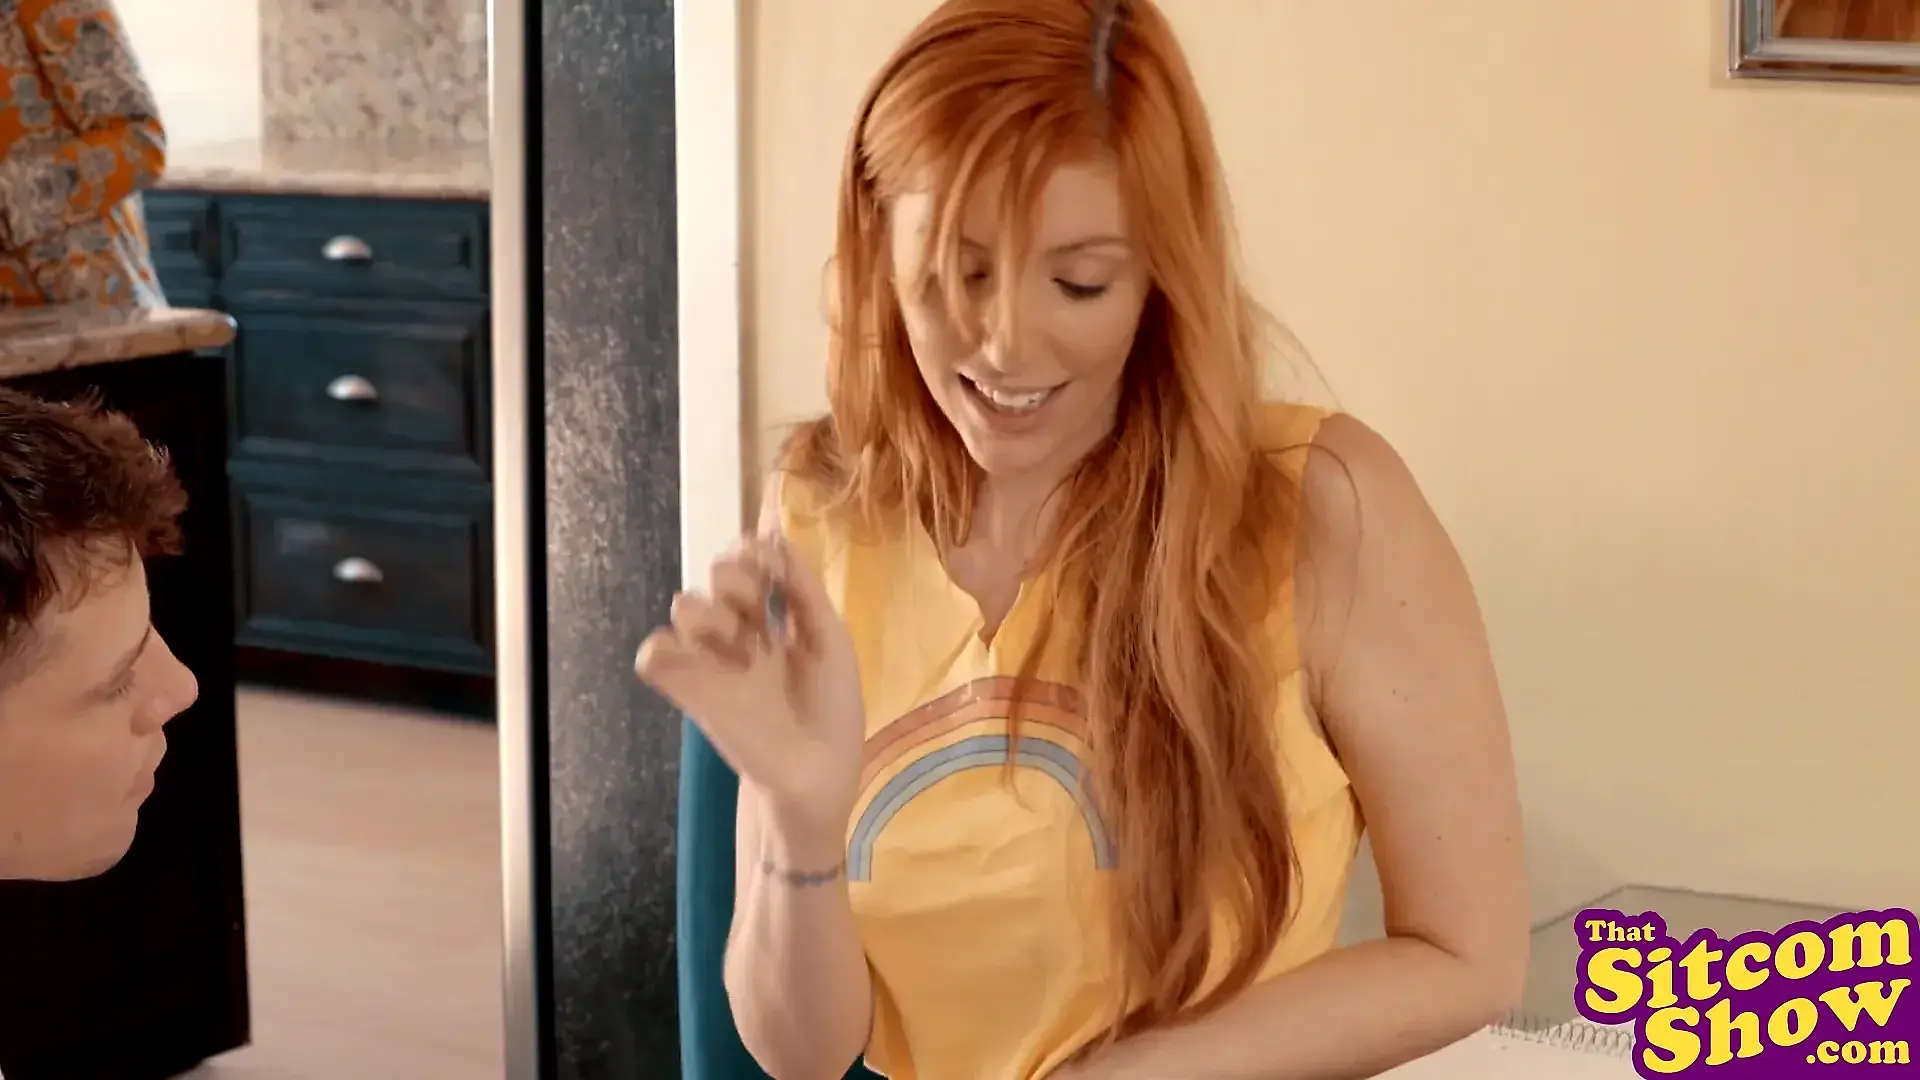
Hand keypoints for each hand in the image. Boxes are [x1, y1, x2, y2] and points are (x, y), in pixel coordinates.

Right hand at [634, 536, 865, 835]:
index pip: (750, 562)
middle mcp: (742, 631)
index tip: (768, 562)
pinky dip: (662, 648)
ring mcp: (714, 660)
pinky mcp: (690, 691)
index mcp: (777, 617)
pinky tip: (691, 660)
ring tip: (739, 648)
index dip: (753, 551)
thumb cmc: (833, 710)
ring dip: (708, 612)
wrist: (818, 773)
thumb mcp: (830, 643)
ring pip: (684, 605)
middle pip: (717, 573)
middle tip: (755, 606)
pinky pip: (654, 655)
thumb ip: (806, 592)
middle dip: (734, 576)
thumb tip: (779, 536)